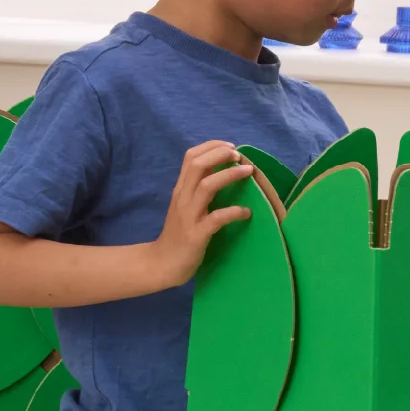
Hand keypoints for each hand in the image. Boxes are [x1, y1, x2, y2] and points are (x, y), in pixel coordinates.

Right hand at [151, 140, 257, 286]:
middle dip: (220, 155)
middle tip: (239, 155)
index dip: (211, 146)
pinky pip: (216, 218)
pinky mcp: (196, 235)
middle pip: (198, 165)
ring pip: (206, 186)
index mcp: (181, 189)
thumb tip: (220, 170)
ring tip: (248, 171)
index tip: (231, 146)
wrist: (162, 264)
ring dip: (229, 175)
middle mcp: (183, 198)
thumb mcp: (186, 206)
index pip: (191, 157)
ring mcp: (189, 215)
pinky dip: (233, 212)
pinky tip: (246, 212)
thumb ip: (198, 188)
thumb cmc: (178, 234)